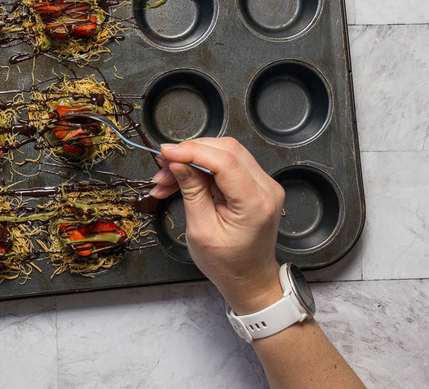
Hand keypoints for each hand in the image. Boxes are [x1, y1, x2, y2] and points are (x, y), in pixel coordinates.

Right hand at [149, 137, 284, 313]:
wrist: (249, 278)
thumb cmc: (228, 264)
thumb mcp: (201, 230)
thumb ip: (192, 191)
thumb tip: (178, 163)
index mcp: (255, 203)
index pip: (224, 161)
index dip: (191, 151)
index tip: (166, 153)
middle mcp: (266, 189)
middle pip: (226, 150)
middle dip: (190, 153)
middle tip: (162, 167)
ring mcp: (265, 184)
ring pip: (225, 154)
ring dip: (193, 160)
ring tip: (166, 179)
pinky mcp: (257, 184)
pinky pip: (228, 165)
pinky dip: (203, 168)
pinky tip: (181, 179)